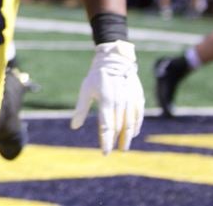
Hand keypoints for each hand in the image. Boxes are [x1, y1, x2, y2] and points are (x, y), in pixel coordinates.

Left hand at [70, 40, 143, 154]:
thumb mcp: (86, 91)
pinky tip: (133, 133)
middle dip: (116, 141)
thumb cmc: (97, 76)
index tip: (105, 152)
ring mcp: (131, 100)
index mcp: (106, 102)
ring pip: (130, 124)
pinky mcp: (138, 98)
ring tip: (124, 147)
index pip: (106, 128)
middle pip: (119, 128)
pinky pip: (138, 116)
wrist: (115, 60)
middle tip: (113, 150)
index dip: (106, 141)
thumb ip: (81, 110)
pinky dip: (136, 126)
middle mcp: (120, 103)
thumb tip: (74, 127)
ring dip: (127, 137)